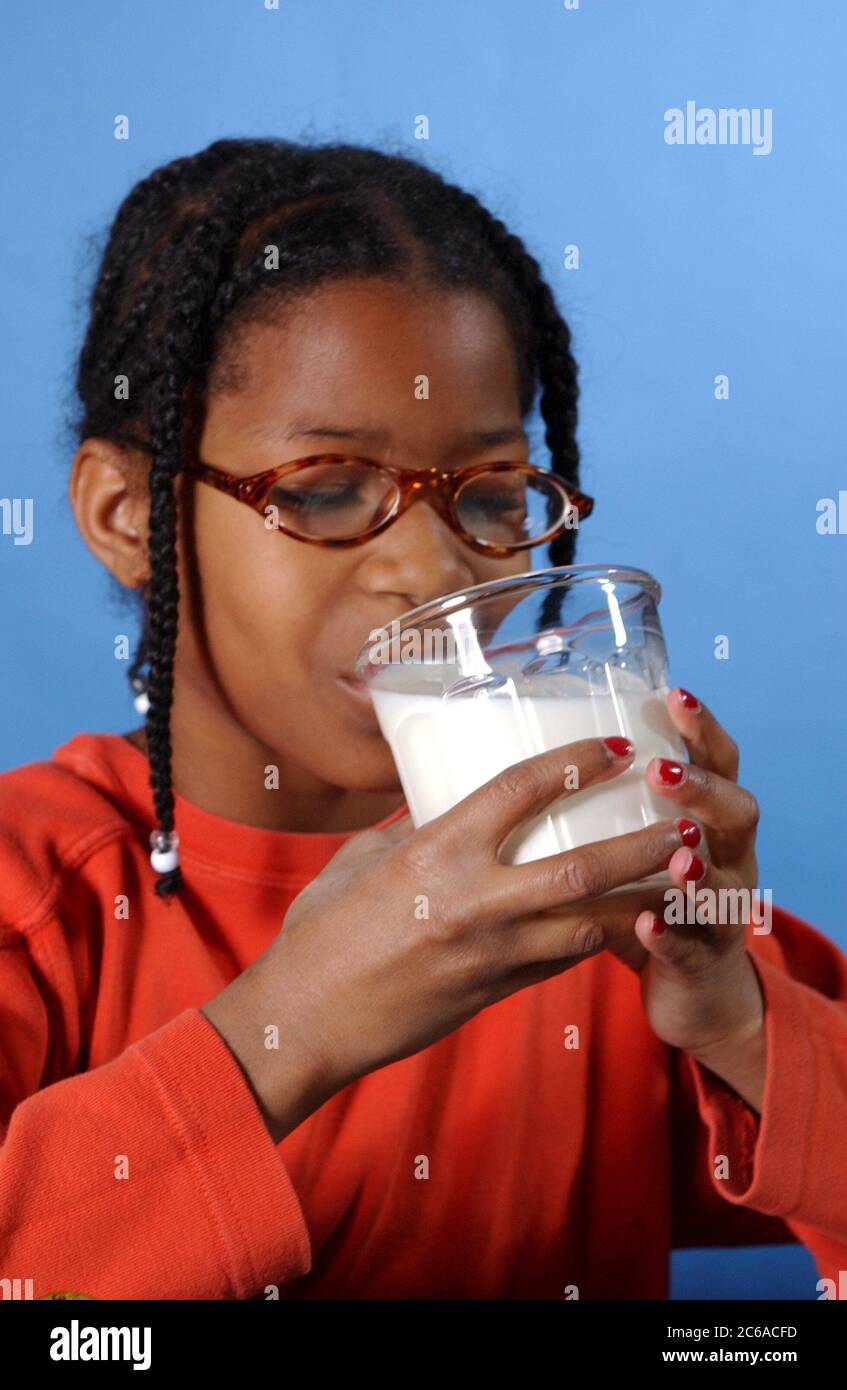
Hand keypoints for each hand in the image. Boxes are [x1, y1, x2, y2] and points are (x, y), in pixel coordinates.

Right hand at [241, 736, 698, 1105]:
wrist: (305, 1021)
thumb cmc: (322, 933)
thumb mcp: (363, 861)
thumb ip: (416, 831)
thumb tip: (448, 807)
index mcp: (437, 852)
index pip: (522, 790)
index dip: (577, 761)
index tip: (616, 746)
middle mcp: (476, 900)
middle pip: (584, 865)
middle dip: (645, 841)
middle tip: (686, 818)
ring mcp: (492, 953)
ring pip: (592, 923)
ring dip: (644, 899)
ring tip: (685, 875)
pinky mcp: (497, 991)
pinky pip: (564, 960)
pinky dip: (599, 938)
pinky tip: (627, 922)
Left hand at [627, 687, 765, 1060]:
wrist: (691, 989)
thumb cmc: (644, 899)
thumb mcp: (638, 843)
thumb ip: (610, 801)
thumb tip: (530, 736)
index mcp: (710, 818)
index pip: (718, 761)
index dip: (702, 729)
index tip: (674, 695)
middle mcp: (729, 857)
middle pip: (737, 814)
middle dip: (702, 790)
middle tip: (661, 772)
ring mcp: (722, 911)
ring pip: (725, 883)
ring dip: (696, 867)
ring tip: (677, 854)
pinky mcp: (704, 962)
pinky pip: (693, 948)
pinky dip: (670, 935)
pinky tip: (646, 924)